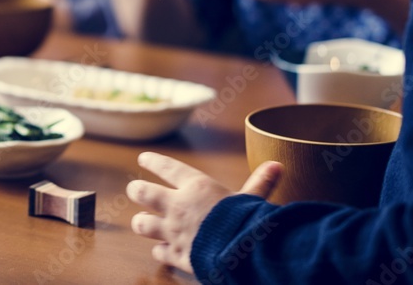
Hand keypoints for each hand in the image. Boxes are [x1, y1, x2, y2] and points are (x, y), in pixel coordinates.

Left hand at [128, 152, 281, 273]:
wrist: (244, 255)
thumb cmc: (248, 222)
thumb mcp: (253, 199)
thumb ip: (260, 183)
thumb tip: (277, 165)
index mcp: (196, 187)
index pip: (167, 168)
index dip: (153, 161)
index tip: (142, 158)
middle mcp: (179, 207)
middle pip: (142, 193)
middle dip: (136, 191)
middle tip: (135, 191)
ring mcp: (174, 232)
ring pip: (142, 224)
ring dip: (142, 223)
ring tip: (143, 222)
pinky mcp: (177, 255)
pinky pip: (159, 253)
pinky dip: (160, 252)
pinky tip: (163, 251)